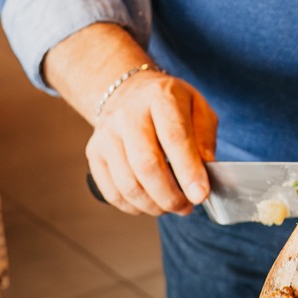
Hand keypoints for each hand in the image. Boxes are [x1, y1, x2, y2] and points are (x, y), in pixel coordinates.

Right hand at [86, 70, 217, 215]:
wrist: (129, 91)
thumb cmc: (169, 104)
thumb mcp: (197, 107)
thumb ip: (204, 138)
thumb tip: (204, 171)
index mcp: (160, 97)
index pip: (174, 138)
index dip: (188, 171)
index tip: (200, 195)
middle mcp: (128, 114)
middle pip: (146, 165)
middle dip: (170, 195)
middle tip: (186, 206)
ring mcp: (106, 135)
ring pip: (127, 183)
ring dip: (153, 205)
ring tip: (170, 206)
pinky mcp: (93, 153)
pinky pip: (112, 191)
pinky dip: (133, 206)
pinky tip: (149, 203)